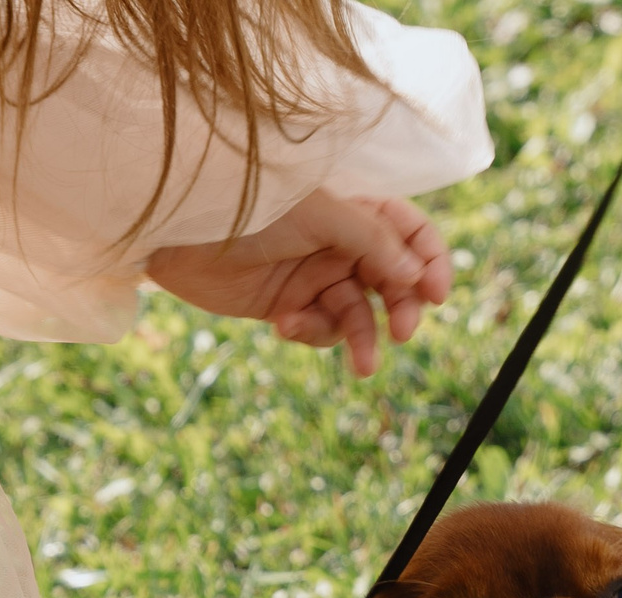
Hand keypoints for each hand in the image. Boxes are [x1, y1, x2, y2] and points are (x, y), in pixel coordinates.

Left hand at [147, 193, 453, 375]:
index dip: (430, 261)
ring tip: (364, 366)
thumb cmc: (251, 208)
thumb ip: (370, 241)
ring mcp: (316, 277)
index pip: (410, 234)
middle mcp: (342, 244)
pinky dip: (312, 333)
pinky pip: (320, 329)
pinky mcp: (289, 306)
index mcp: (356, 210)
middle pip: (392, 281)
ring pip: (359, 315)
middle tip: (403, 332)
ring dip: (362, 339)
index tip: (437, 293)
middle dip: (401, 308)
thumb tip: (414, 274)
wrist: (183, 235)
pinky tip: (285, 323)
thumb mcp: (320, 215)